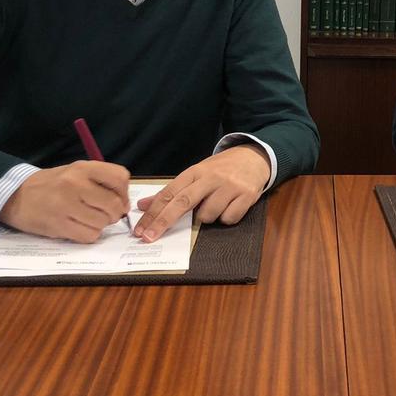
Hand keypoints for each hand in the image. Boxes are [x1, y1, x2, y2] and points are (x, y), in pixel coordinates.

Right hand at [0, 161, 129, 241]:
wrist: (15, 195)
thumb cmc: (51, 185)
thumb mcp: (75, 172)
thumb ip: (99, 181)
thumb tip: (124, 203)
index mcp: (82, 168)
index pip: (120, 177)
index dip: (124, 192)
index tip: (118, 198)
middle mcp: (75, 184)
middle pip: (114, 204)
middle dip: (115, 213)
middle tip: (105, 214)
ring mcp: (66, 205)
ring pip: (103, 222)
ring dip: (101, 225)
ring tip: (88, 220)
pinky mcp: (58, 224)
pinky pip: (89, 235)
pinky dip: (89, 234)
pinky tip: (79, 228)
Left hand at [134, 144, 270, 241]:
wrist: (254, 158)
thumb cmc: (220, 169)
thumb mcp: (195, 174)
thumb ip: (172, 191)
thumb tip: (143, 206)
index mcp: (195, 171)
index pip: (169, 193)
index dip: (153, 213)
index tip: (140, 230)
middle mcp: (211, 178)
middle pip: (182, 203)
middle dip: (163, 222)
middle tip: (149, 238)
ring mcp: (229, 186)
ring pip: (207, 215)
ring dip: (207, 217)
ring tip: (215, 205)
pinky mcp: (247, 196)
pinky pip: (228, 219)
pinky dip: (226, 218)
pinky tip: (229, 206)